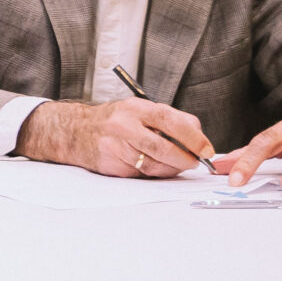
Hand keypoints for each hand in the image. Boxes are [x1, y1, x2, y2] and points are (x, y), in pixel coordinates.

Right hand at [17, 97, 213, 177]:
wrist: (75, 131)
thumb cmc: (113, 121)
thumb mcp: (139, 110)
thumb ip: (168, 119)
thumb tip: (198, 136)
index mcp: (135, 108)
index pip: (170, 120)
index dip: (193, 137)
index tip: (206, 149)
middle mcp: (124, 125)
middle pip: (163, 147)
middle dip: (186, 158)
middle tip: (196, 162)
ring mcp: (116, 145)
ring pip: (154, 164)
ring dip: (171, 168)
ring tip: (176, 164)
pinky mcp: (111, 163)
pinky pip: (141, 172)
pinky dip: (155, 172)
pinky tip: (155, 166)